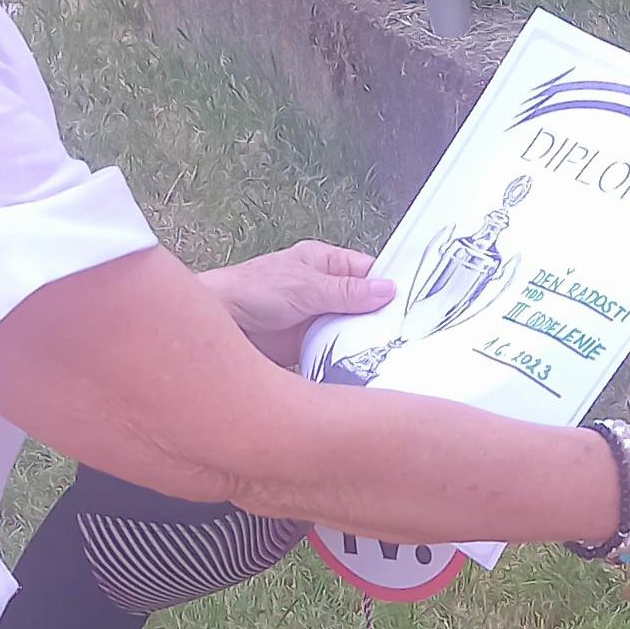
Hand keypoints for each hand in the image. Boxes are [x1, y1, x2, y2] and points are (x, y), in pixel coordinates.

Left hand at [199, 243, 395, 367]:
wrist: (219, 323)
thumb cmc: (250, 290)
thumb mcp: (306, 287)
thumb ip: (348, 292)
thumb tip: (386, 290)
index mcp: (324, 263)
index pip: (367, 271)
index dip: (388, 284)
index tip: (410, 302)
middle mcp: (323, 290)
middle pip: (364, 303)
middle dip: (378, 317)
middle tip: (402, 332)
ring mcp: (316, 318)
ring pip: (351, 329)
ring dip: (362, 340)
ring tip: (386, 351)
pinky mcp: (308, 344)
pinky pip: (336, 350)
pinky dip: (345, 358)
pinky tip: (360, 365)